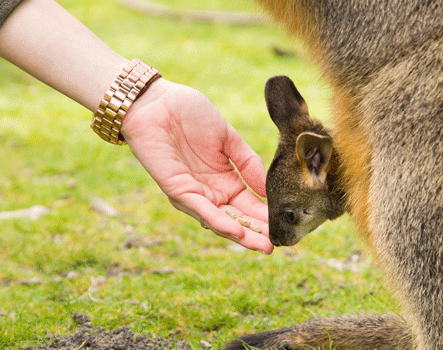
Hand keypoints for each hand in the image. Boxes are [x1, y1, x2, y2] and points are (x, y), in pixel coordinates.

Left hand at [121, 79, 273, 253]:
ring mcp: (193, 193)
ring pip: (219, 220)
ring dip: (241, 235)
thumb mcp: (228, 138)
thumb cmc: (189, 113)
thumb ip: (248, 162)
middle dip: (255, 234)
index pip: (249, 205)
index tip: (286, 228)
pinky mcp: (176, 189)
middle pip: (236, 219)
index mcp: (225, 180)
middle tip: (276, 246)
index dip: (265, 217)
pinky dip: (219, 222)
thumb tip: (269, 187)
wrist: (156, 100)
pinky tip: (237, 231)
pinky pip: (200, 209)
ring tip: (263, 245)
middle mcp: (210, 192)